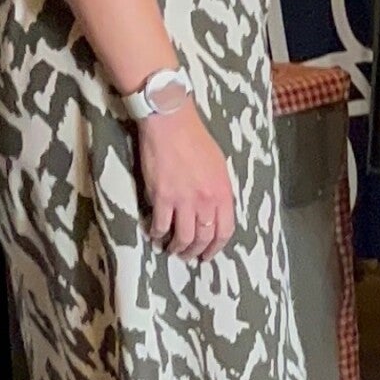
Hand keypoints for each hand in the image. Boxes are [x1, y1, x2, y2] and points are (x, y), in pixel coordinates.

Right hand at [138, 100, 235, 257]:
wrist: (171, 123)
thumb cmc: (195, 139)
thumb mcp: (218, 165)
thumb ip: (218, 190)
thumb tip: (214, 210)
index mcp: (223, 192)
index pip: (225, 231)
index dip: (216, 247)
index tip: (208, 254)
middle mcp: (206, 201)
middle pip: (203, 237)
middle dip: (195, 251)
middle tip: (188, 256)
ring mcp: (183, 201)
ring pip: (182, 237)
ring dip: (176, 248)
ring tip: (171, 249)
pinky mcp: (161, 197)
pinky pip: (160, 225)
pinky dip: (157, 233)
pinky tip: (154, 234)